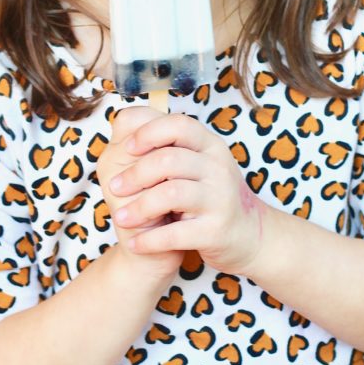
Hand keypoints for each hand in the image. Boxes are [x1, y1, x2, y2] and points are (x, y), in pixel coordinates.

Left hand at [108, 112, 265, 275]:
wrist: (248, 236)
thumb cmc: (209, 196)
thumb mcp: (197, 164)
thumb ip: (167, 145)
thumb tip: (122, 122)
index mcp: (210, 146)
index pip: (178, 125)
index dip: (148, 133)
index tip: (128, 147)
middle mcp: (218, 168)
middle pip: (168, 159)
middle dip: (135, 174)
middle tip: (115, 187)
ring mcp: (219, 199)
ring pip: (170, 194)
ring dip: (139, 207)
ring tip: (122, 217)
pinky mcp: (215, 231)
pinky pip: (175, 233)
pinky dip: (149, 240)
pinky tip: (137, 242)